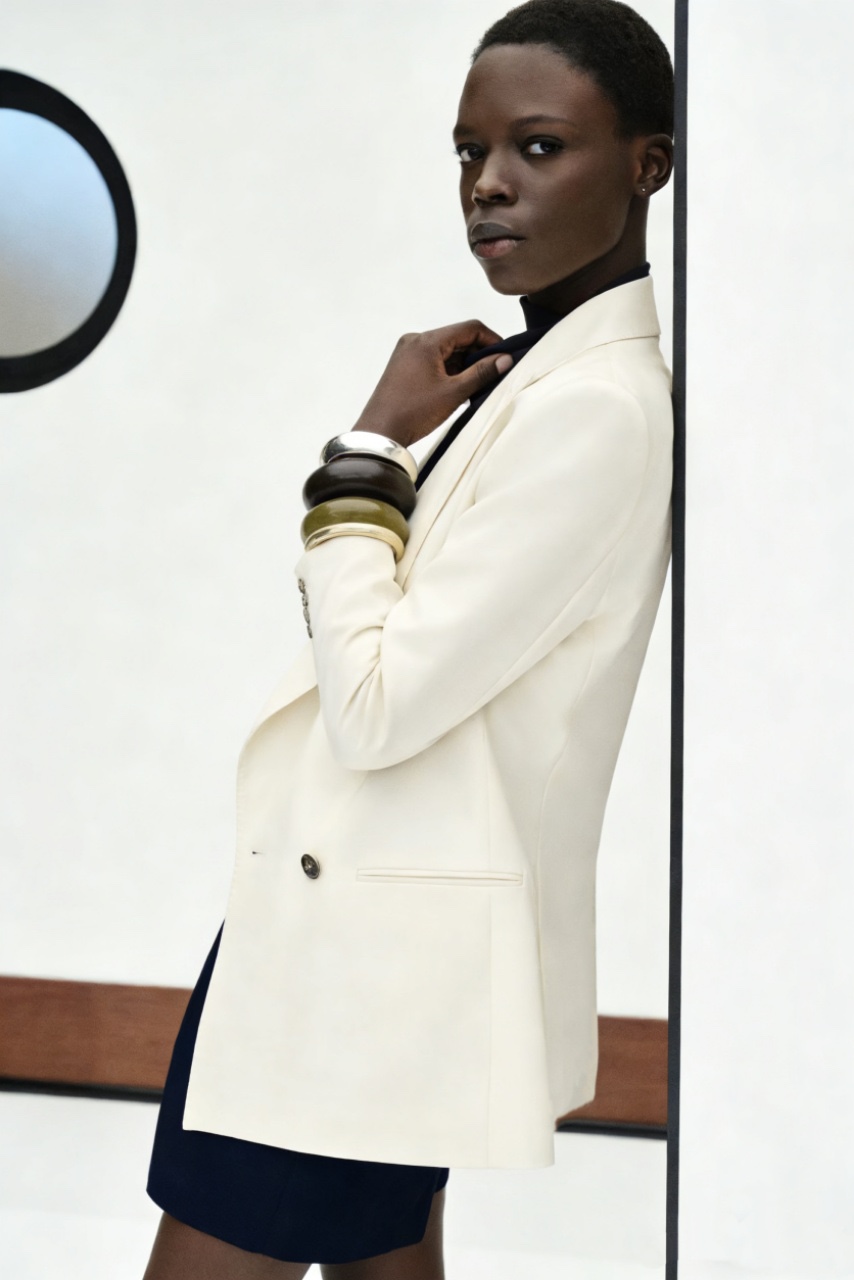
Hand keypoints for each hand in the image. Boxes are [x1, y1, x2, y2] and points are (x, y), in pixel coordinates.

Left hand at [351, 320, 513, 448]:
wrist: (380, 433)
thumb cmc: (412, 412)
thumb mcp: (454, 392)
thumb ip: (482, 373)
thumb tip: (504, 359)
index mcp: (427, 341)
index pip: (470, 328)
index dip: (492, 340)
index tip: (504, 356)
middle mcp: (415, 341)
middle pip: (457, 338)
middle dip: (478, 354)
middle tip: (493, 373)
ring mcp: (407, 353)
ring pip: (446, 350)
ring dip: (463, 364)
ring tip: (476, 384)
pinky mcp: (404, 366)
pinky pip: (434, 360)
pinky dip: (449, 370)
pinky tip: (458, 387)